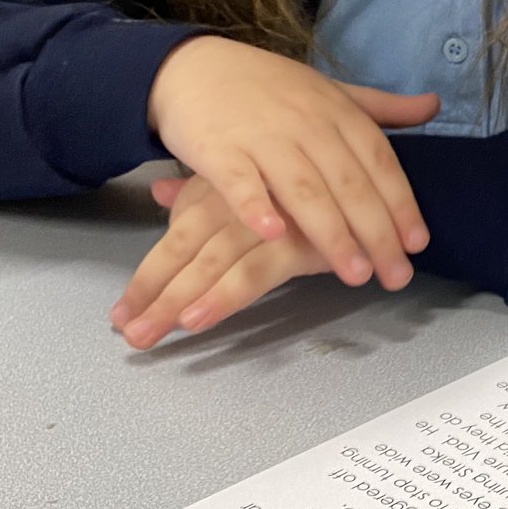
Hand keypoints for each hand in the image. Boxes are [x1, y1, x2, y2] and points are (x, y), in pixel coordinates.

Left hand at [110, 175, 333, 348]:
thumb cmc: (320, 176)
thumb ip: (203, 189)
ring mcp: (266, 222)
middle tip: (128, 338)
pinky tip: (198, 320)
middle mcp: (239, 204)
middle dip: (153, 297)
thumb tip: (162, 193)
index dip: (148, 278)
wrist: (385, 171)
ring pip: (210, 265)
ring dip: (176, 303)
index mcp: (225, 190)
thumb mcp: (255, 173)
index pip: (176, 235)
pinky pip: (253, 274)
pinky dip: (224, 297)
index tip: (122, 315)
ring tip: (150, 337)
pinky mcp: (296, 242)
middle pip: (184, 251)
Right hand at [146, 35, 437, 290]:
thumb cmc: (270, 88)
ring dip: (332, 233)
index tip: (417, 244)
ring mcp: (263, 137)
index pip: (379, 162)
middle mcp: (307, 124)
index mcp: (338, 112)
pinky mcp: (219, 150)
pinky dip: (255, 207)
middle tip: (396, 276)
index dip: (401, 204)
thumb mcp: (331, 91)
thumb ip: (381, 107)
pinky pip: (240, 182)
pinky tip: (273, 236)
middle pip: (349, 184)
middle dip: (376, 232)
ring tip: (355, 273)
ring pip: (304, 189)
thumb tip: (434, 105)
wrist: (195, 66)